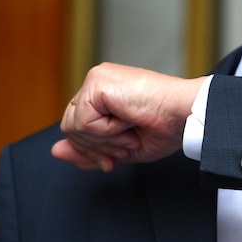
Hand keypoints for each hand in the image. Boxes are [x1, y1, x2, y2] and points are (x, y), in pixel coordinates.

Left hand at [51, 63, 204, 171]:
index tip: (113, 162)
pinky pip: (83, 122)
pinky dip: (106, 132)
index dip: (93, 149)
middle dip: (95, 149)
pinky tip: (127, 122)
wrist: (186, 115)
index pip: (77, 127)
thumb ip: (89, 151)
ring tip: (129, 135)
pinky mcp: (98, 82)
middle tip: (125, 148)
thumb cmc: (166, 127)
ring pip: (73, 127)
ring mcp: (96, 79)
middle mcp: (97, 82)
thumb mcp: (120, 148)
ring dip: (103, 141)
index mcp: (104, 94)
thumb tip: (54, 151)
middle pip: (69, 128)